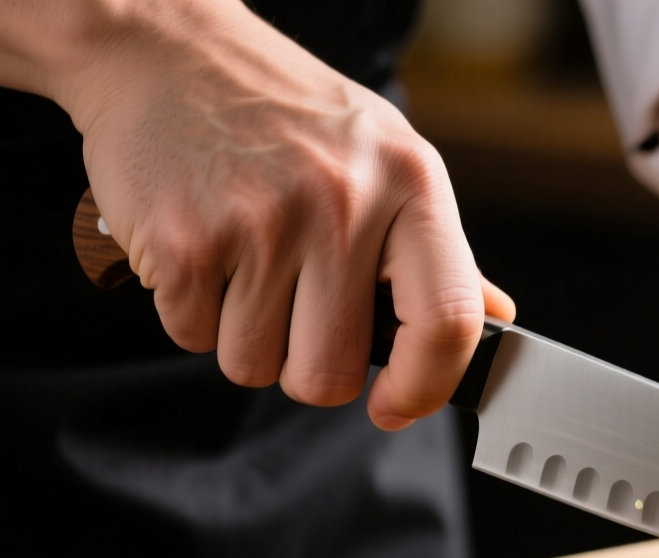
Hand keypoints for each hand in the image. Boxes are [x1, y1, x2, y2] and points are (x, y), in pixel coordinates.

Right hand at [0, 0, 513, 428]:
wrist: (166, 50)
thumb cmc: (288, 114)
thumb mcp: (387, 159)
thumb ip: (435, 251)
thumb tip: (492, 319)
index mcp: (411, 187)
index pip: (446, 323)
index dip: (425, 388)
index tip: (395, 406)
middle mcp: (344, 204)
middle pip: (331, 375)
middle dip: (308, 366)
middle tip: (295, 310)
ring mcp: (261, 223)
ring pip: (255, 365)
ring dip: (245, 335)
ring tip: (246, 262)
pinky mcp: (186, 240)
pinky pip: (194, 337)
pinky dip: (192, 312)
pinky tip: (205, 248)